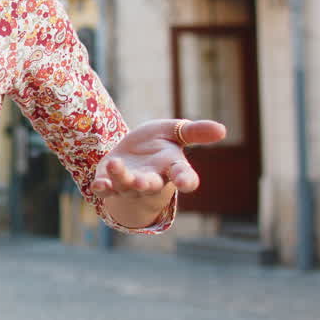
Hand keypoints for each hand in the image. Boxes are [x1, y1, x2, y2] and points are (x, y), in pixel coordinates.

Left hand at [92, 119, 226, 198]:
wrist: (132, 152)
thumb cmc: (157, 142)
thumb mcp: (174, 131)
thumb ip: (194, 131)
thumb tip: (222, 129)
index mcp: (172, 167)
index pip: (183, 175)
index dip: (186, 180)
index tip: (187, 183)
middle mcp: (152, 179)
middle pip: (151, 185)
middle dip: (147, 184)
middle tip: (144, 182)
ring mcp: (130, 184)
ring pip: (126, 186)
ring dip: (121, 178)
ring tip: (115, 164)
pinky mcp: (110, 182)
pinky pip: (106, 190)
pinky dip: (102, 188)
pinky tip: (97, 184)